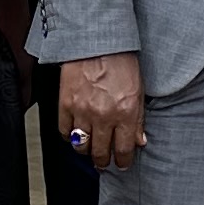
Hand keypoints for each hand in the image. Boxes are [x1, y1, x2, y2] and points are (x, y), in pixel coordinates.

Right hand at [60, 53, 147, 170]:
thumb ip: (138, 119)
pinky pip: (64, 131)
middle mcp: (104, 116)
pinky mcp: (65, 104)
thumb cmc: (121, 60)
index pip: (123, 150)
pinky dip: (69, 136)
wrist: (96, 41)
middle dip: (103, 161)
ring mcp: (82, 111)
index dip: (122, 162)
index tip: (121, 164)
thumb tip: (139, 141)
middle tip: (104, 161)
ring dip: (86, 151)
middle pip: (100, 153)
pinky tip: (75, 133)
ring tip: (90, 149)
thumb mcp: (139, 90)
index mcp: (126, 113)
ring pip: (81, 146)